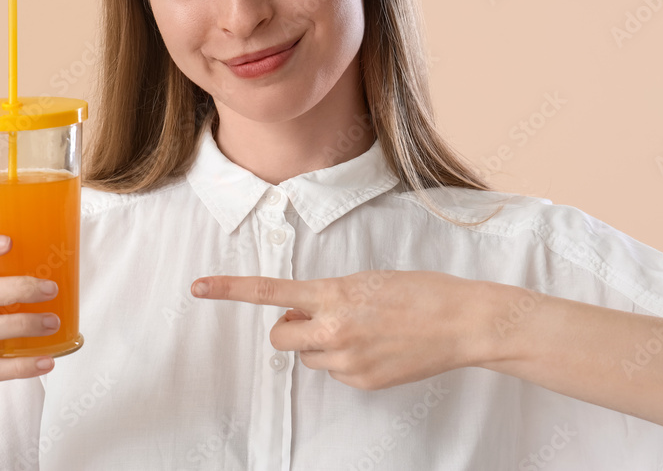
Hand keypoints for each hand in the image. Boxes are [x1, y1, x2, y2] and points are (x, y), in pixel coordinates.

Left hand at [191, 270, 495, 390]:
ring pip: (307, 357)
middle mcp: (334, 330)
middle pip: (279, 338)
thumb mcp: (366, 280)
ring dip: (319, 345)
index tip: (199, 287)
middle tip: (315, 318)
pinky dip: (344, 361)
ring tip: (359, 330)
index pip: (271, 293)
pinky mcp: (363, 382)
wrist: (462, 321)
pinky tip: (375, 347)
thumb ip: (328, 296)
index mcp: (334, 295)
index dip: (230, 290)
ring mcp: (348, 361)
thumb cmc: (420, 291)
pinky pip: (334, 372)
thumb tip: (301, 315)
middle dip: (289, 330)